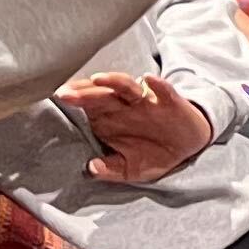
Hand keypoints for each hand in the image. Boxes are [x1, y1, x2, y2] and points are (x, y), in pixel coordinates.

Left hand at [64, 71, 212, 184]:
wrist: (189, 147)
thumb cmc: (154, 154)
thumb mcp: (130, 169)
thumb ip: (110, 169)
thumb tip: (90, 168)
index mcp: (112, 119)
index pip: (89, 106)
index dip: (75, 100)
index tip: (59, 97)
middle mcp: (126, 106)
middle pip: (102, 95)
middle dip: (84, 93)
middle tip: (65, 93)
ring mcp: (148, 103)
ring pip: (128, 88)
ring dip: (114, 82)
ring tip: (98, 79)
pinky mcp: (171, 102)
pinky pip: (164, 91)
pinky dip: (157, 85)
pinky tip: (149, 80)